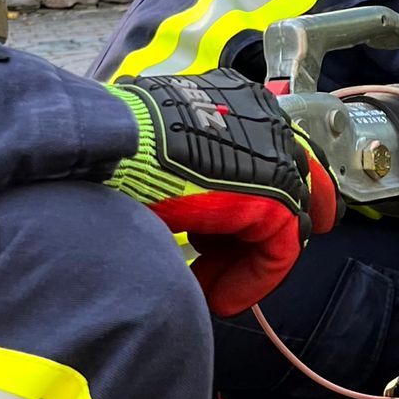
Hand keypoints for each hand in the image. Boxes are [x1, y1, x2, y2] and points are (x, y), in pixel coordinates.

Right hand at [108, 67, 337, 315]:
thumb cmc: (120, 144)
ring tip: (207, 285)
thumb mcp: (159, 148)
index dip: (239, 208)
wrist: (115, 146)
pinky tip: (220, 298)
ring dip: (244, 262)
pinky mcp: (278, 195)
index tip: (209, 239)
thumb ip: (186, 167)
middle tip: (215, 270)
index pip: (261, 156)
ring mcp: (278, 155)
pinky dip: (252, 280)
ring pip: (282, 222)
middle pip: (282, 188)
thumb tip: (186, 198)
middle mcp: (267, 120)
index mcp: (235, 100)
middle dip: (249, 238)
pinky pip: (279, 249)